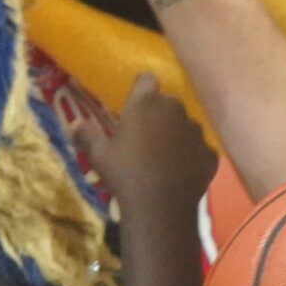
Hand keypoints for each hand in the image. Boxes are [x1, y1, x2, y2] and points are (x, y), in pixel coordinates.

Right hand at [81, 73, 217, 233]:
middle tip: (145, 136)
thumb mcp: (98, 155)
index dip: (140, 89)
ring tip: (164, 158)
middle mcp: (175, 110)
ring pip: (186, 126)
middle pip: (168, 103)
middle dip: (159, 114)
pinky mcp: (210, 154)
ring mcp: (197, 132)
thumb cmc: (124, 173)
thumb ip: (87, 136)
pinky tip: (180, 173)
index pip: (146, 79)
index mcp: (146, 103)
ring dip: (177, 135)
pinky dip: (192, 157)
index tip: (133, 104)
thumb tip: (75, 126)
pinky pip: (199, 150)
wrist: (160, 207)